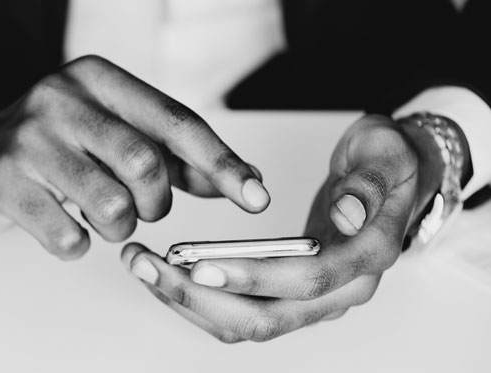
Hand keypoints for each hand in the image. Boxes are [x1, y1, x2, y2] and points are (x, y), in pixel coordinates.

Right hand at [0, 55, 269, 259]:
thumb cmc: (56, 144)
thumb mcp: (112, 132)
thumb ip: (173, 154)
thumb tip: (242, 180)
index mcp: (98, 79)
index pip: (176, 122)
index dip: (221, 163)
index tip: (256, 197)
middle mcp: (61, 99)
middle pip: (145, 164)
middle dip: (155, 204)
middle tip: (141, 209)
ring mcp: (27, 140)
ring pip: (111, 206)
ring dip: (118, 227)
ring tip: (102, 218)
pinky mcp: (1, 182)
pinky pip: (67, 236)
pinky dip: (78, 244)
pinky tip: (66, 228)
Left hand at [121, 114, 460, 341]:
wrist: (392, 177)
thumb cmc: (387, 163)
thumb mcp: (385, 155)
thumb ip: (367, 185)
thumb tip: (348, 215)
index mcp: (366, 258)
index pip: (306, 282)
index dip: (253, 277)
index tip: (199, 265)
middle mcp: (341, 291)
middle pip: (265, 317)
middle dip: (199, 297)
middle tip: (148, 264)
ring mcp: (314, 299)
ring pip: (245, 322)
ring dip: (189, 301)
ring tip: (143, 267)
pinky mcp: (291, 294)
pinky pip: (240, 311)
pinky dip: (200, 299)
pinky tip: (166, 273)